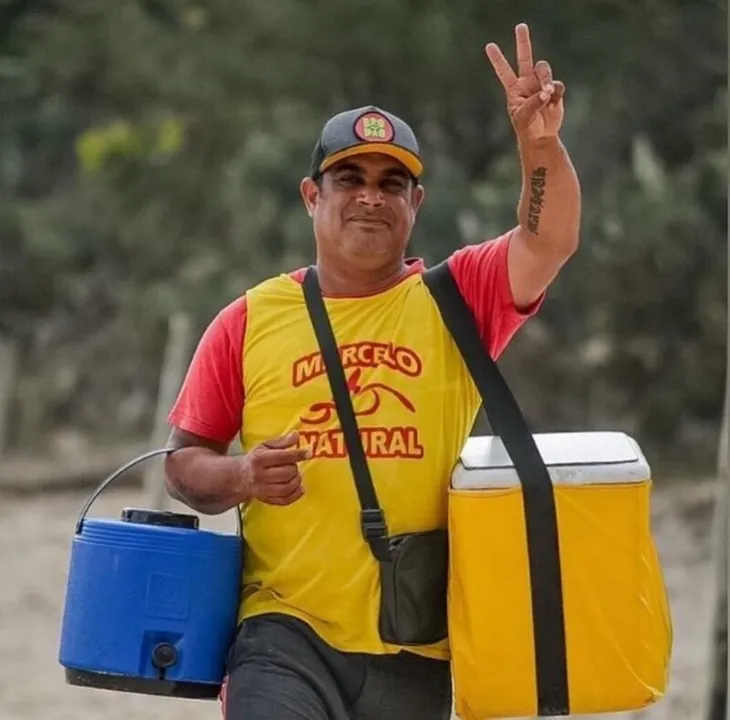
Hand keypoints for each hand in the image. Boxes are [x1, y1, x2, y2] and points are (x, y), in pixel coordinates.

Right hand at [240, 431, 311, 505]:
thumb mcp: (265, 446)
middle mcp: (259, 475)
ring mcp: (262, 490)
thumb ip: (282, 441)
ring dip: (296, 481)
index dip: (298, 454)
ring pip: (286, 488)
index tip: (309, 452)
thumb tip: (296, 435)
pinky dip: (295, 495)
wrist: (239, 476)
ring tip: (295, 475)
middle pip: (286, 473)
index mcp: (259, 459)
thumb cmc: (255, 459)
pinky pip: (284, 501)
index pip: (282, 457)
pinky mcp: (266, 500)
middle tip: (293, 465)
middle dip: (294, 468)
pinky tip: (299, 488)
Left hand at [485, 23, 564, 141]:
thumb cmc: (527, 128)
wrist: (541, 136)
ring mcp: (541, 84)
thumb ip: (533, 102)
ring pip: (544, 69)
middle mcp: (527, 83)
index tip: (489, 46)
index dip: (497, 59)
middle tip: (520, 26)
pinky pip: (557, 84)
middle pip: (525, 57)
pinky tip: (553, 103)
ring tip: (547, 93)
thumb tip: (546, 90)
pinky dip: (556, 93)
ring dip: (545, 79)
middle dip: (523, 42)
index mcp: (514, 89)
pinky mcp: (554, 89)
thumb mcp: (524, 117)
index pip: (504, 71)